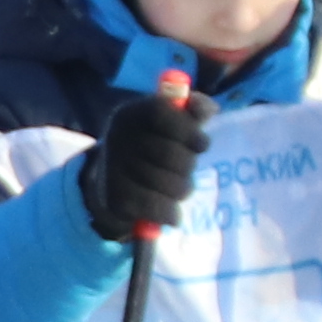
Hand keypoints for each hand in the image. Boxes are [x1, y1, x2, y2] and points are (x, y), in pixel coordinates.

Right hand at [79, 84, 207, 241]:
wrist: (112, 184)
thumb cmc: (154, 147)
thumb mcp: (172, 123)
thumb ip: (194, 111)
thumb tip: (209, 108)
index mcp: (130, 114)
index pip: (160, 112)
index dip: (187, 128)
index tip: (202, 144)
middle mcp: (116, 138)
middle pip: (168, 152)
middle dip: (188, 165)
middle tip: (188, 168)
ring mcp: (112, 169)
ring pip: (165, 183)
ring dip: (183, 189)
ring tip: (180, 188)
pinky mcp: (113, 199)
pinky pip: (153, 206)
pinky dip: (170, 213)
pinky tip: (174, 213)